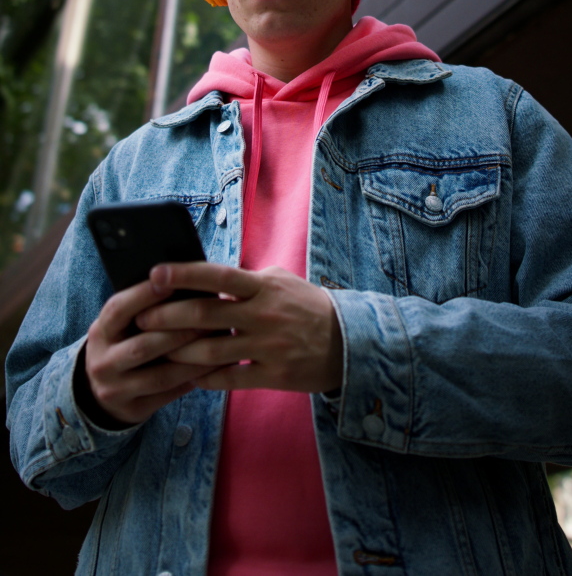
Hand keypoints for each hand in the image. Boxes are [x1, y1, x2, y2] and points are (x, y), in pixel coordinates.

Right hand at [83, 280, 208, 425]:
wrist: (104, 390)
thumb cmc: (124, 342)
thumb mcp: (122, 324)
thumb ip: (143, 308)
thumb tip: (184, 282)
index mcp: (101, 331)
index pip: (119, 309)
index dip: (144, 295)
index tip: (173, 281)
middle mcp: (103, 361)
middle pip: (143, 346)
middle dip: (179, 332)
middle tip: (210, 319)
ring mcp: (115, 389)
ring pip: (160, 375)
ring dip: (192, 360)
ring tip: (218, 345)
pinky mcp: (132, 409)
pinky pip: (168, 395)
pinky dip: (192, 379)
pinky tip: (212, 367)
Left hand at [136, 262, 343, 393]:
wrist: (349, 341)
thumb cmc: (307, 306)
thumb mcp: (280, 282)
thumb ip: (246, 280)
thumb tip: (207, 276)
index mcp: (263, 286)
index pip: (217, 275)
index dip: (184, 274)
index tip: (155, 273)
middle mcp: (264, 314)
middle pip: (206, 315)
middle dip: (167, 316)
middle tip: (141, 317)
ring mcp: (269, 346)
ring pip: (212, 351)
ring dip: (180, 352)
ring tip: (156, 350)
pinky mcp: (275, 375)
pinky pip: (231, 379)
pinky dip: (206, 378)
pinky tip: (187, 377)